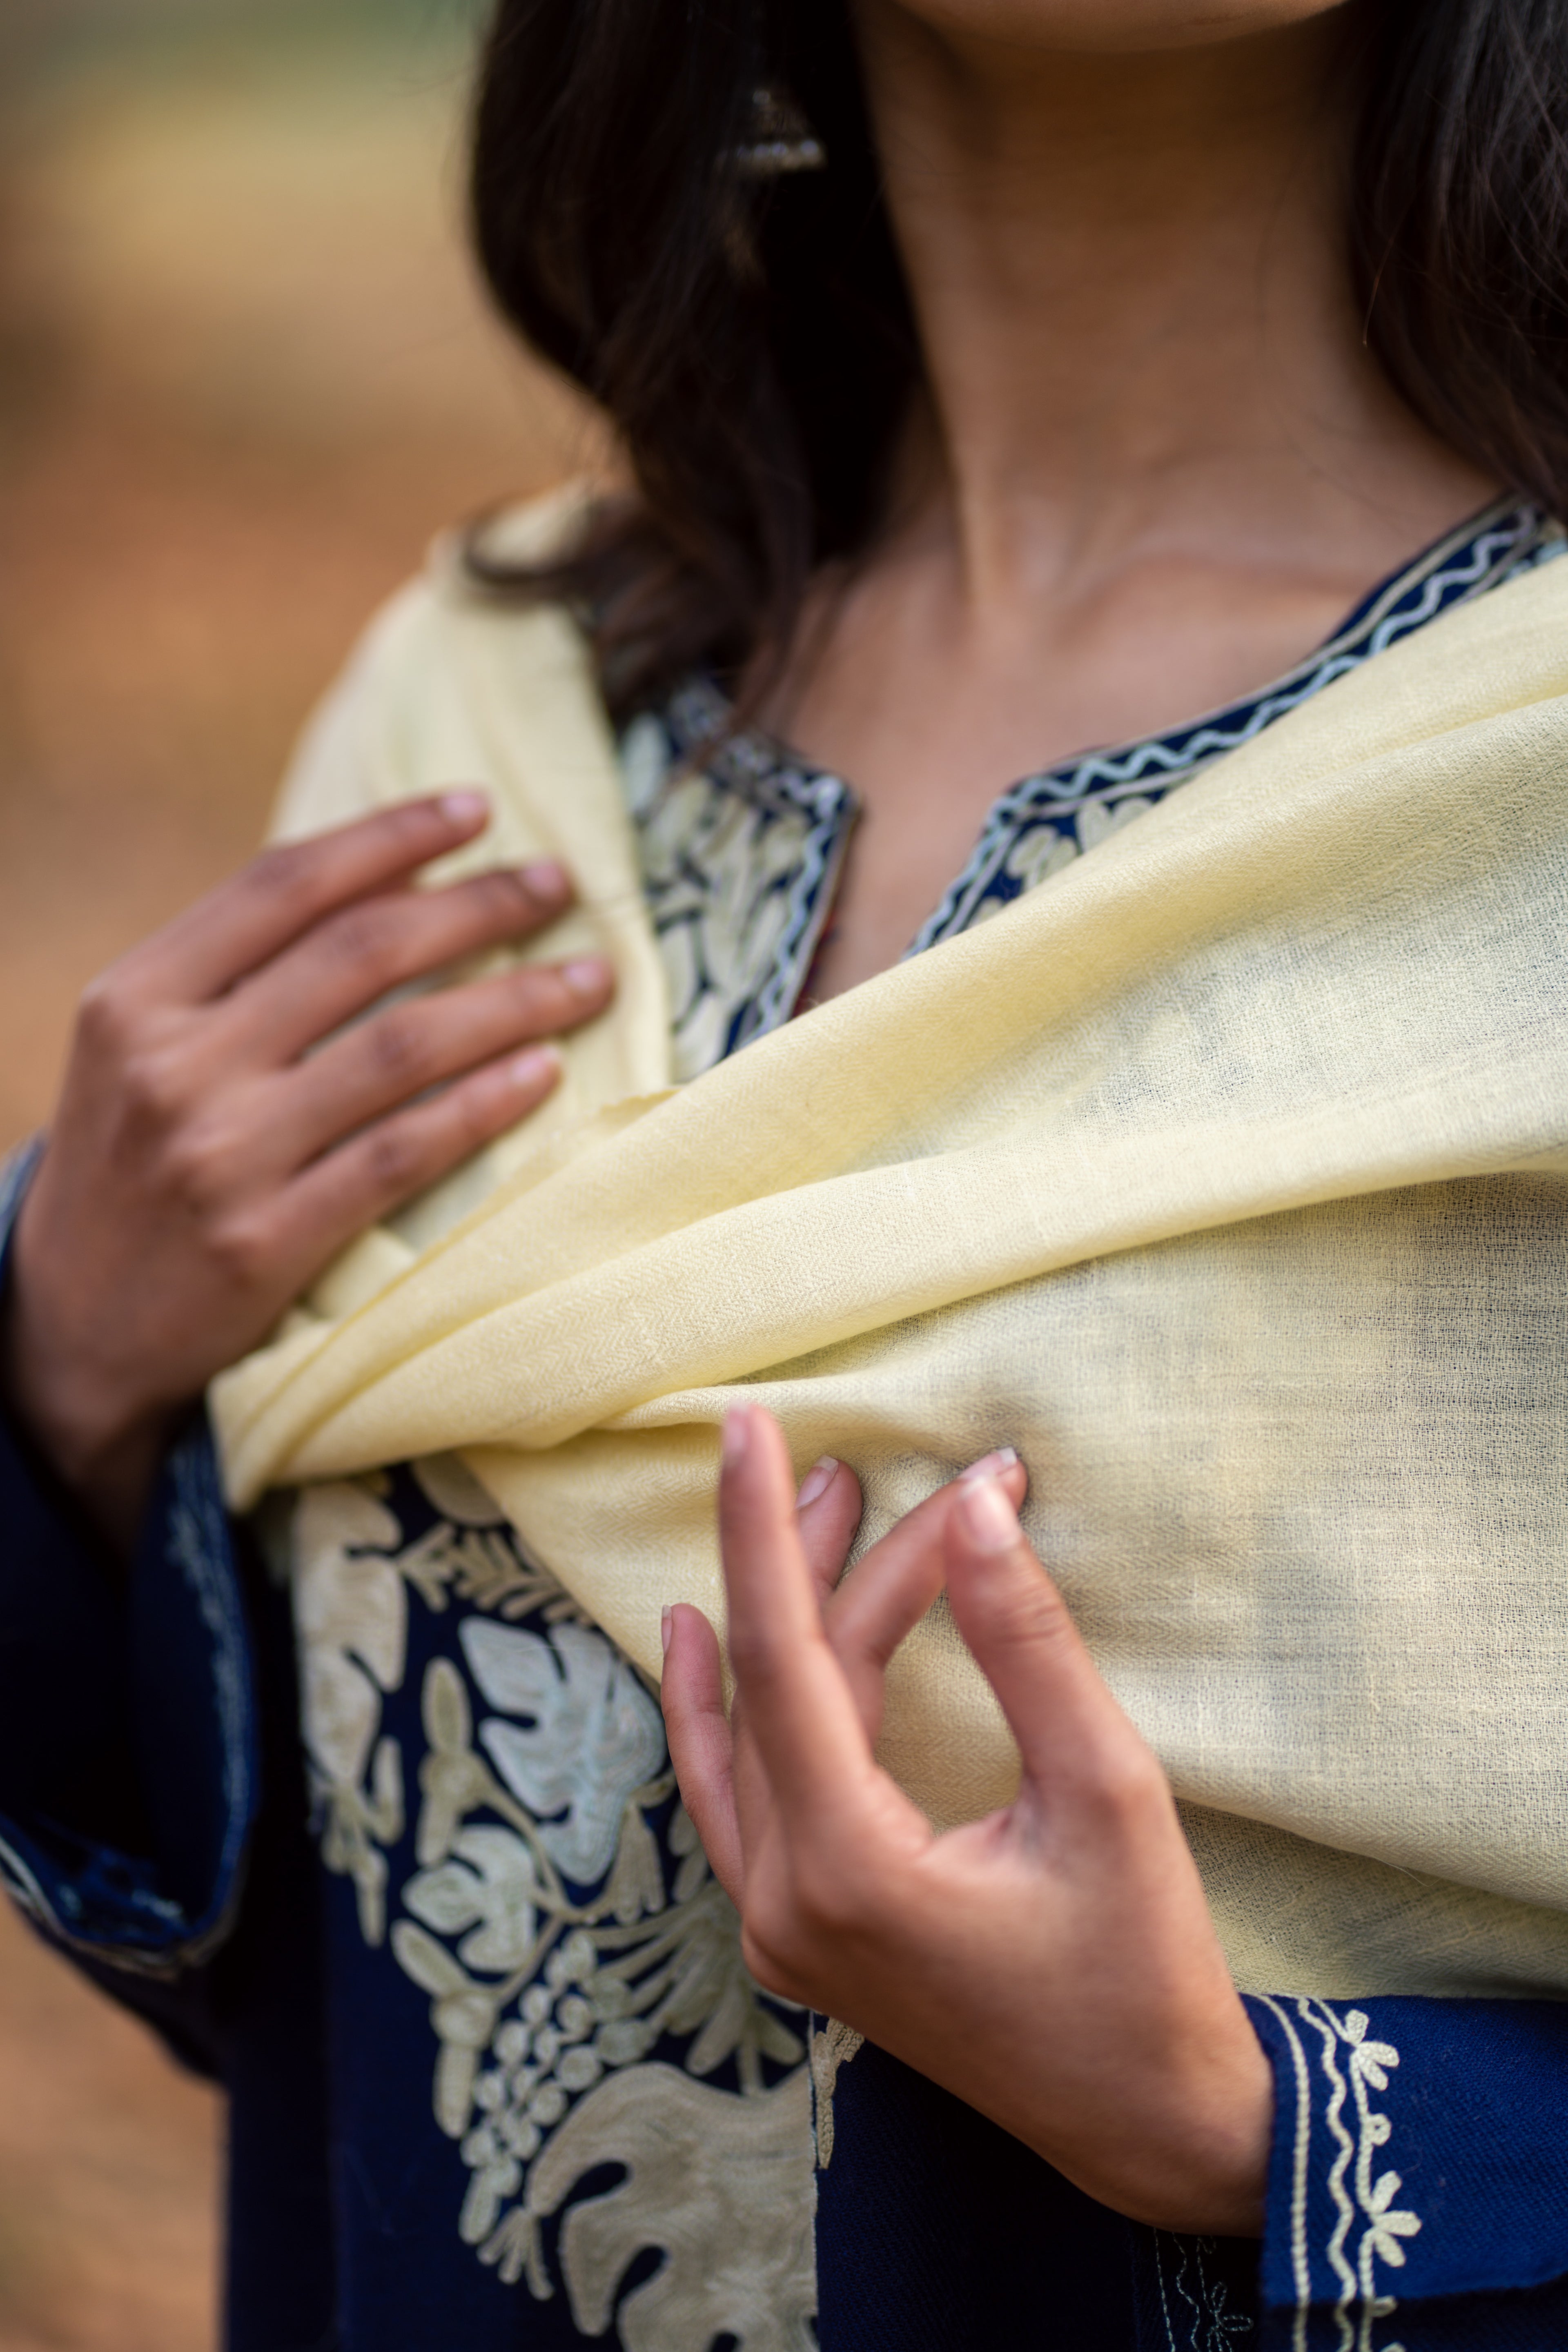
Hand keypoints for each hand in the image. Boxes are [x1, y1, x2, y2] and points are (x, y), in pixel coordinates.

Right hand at [1, 791, 613, 1544]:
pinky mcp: (268, 1243)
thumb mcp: (142, 1047)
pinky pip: (404, 1152)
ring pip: (403, 1047)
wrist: (69, 1331)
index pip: (285, 883)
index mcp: (137, 998)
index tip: (478, 807)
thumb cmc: (131, 1164)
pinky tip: (545, 1071)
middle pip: (362, 951)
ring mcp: (222, 1156)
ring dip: (515, 1001)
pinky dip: (484, 1104)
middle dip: (479, 904)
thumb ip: (237, 972)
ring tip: (588, 977)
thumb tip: (384, 879)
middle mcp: (175, 1066)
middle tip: (562, 883)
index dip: (391, 835)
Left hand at [661, 1404, 1272, 2235]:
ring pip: (754, 1732)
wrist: (1152, 2124)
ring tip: (819, 1512)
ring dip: (782, 1618)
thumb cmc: (1144, 1969)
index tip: (744, 1422)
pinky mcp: (802, 1936)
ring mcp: (781, 1932)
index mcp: (847, 1874)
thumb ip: (1030, 1646)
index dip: (762, 1528)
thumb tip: (975, 1509)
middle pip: (779, 1686)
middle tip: (854, 1463)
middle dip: (820, 1563)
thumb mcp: (1107, 1790)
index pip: (781, 1657)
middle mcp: (784, 1906)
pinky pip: (738, 1791)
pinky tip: (699, 1634)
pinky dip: (725, 1706)